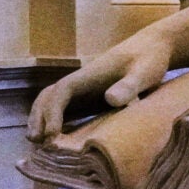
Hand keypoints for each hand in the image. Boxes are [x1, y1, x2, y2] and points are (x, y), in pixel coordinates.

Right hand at [26, 30, 172, 140]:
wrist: (154, 46)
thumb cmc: (150, 58)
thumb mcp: (144, 72)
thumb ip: (129, 85)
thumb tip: (110, 99)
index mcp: (89, 74)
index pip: (61, 92)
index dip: (53, 112)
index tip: (52, 133)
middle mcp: (81, 81)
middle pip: (49, 96)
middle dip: (39, 116)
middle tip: (34, 140)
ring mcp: (84, 88)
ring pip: (54, 102)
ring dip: (43, 118)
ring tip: (38, 142)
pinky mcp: (91, 95)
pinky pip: (68, 108)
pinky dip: (57, 120)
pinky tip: (58, 139)